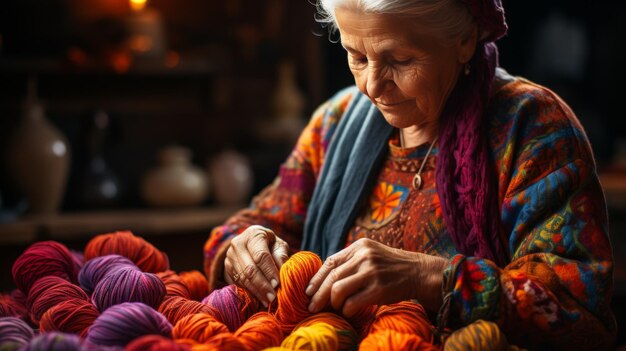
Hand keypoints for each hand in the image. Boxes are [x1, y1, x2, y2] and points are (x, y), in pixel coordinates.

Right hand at [224, 225, 288, 305]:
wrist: (251, 244)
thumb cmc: (269, 244)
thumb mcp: (278, 245)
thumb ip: (281, 256)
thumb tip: (283, 271)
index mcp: (253, 234)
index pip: (261, 255)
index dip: (269, 271)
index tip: (277, 284)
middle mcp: (238, 243)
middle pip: (250, 269)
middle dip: (262, 285)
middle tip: (273, 297)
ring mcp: (230, 256)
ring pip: (243, 278)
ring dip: (256, 292)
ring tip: (268, 301)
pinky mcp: (227, 268)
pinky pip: (238, 283)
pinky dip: (250, 292)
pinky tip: (260, 299)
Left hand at [305, 238, 447, 316]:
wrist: (418, 272)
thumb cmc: (390, 267)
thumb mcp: (371, 254)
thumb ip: (351, 260)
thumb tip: (323, 277)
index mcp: (359, 246)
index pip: (330, 262)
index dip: (316, 278)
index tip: (307, 291)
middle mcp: (364, 256)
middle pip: (332, 277)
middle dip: (318, 294)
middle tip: (311, 306)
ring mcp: (372, 272)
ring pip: (338, 289)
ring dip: (334, 303)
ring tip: (337, 308)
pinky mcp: (379, 289)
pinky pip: (352, 303)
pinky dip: (346, 310)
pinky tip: (349, 312)